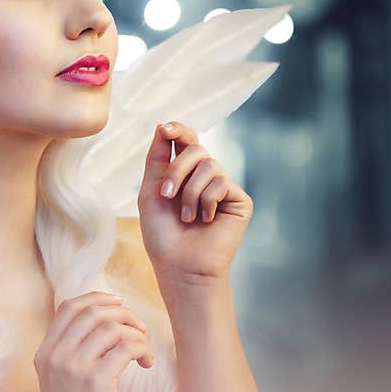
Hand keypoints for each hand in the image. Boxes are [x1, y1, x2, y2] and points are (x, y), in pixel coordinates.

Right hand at [34, 291, 153, 391]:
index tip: (118, 302)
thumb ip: (72, 347)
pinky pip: (127, 347)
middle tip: (139, 326)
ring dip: (136, 333)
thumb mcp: (60, 376)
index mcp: (45, 353)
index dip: (97, 298)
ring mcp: (74, 368)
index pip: (68, 307)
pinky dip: (143, 350)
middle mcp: (56, 356)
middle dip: (123, 313)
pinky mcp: (96, 380)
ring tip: (143, 349)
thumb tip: (104, 314)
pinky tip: (146, 362)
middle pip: (93, 312)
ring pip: (112, 327)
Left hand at [137, 121, 253, 286]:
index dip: (178, 130)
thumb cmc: (163, 235)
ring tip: (187, 218)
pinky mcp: (239, 200)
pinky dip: (206, 201)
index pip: (186, 140)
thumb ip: (158, 157)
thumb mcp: (152, 190)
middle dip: (177, 170)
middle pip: (196, 148)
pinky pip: (221, 182)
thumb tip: (164, 124)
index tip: (165, 129)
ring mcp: (223, 188)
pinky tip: (206, 220)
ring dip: (189, 193)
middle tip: (166, 197)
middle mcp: (206, 177)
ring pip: (208, 165)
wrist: (180, 266)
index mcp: (185, 173)